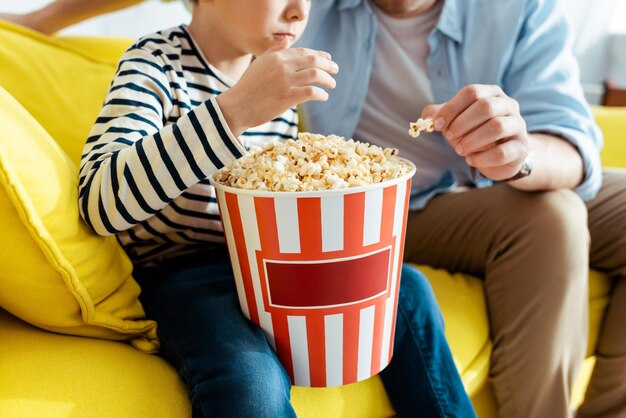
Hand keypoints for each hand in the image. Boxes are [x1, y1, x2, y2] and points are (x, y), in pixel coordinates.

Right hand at [217, 39, 338, 136]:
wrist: (237, 106)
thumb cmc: (248, 87)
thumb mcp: (259, 64)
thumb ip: (274, 51)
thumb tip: (287, 39)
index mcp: (276, 57)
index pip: (303, 52)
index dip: (318, 55)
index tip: (327, 59)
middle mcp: (282, 66)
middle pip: (313, 61)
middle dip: (328, 65)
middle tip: (335, 69)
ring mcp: (285, 81)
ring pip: (315, 75)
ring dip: (327, 79)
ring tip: (332, 84)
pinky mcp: (287, 97)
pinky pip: (311, 92)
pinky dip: (321, 94)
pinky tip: (323, 96)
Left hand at [422, 84, 529, 180]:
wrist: (504, 154)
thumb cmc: (477, 132)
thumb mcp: (457, 120)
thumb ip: (440, 116)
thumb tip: (425, 119)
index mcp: (491, 93)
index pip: (471, 92)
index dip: (451, 108)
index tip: (437, 125)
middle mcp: (508, 105)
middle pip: (485, 107)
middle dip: (462, 124)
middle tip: (449, 137)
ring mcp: (518, 126)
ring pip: (496, 127)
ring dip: (472, 140)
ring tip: (459, 150)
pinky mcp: (521, 148)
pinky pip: (502, 152)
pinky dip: (482, 158)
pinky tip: (470, 160)